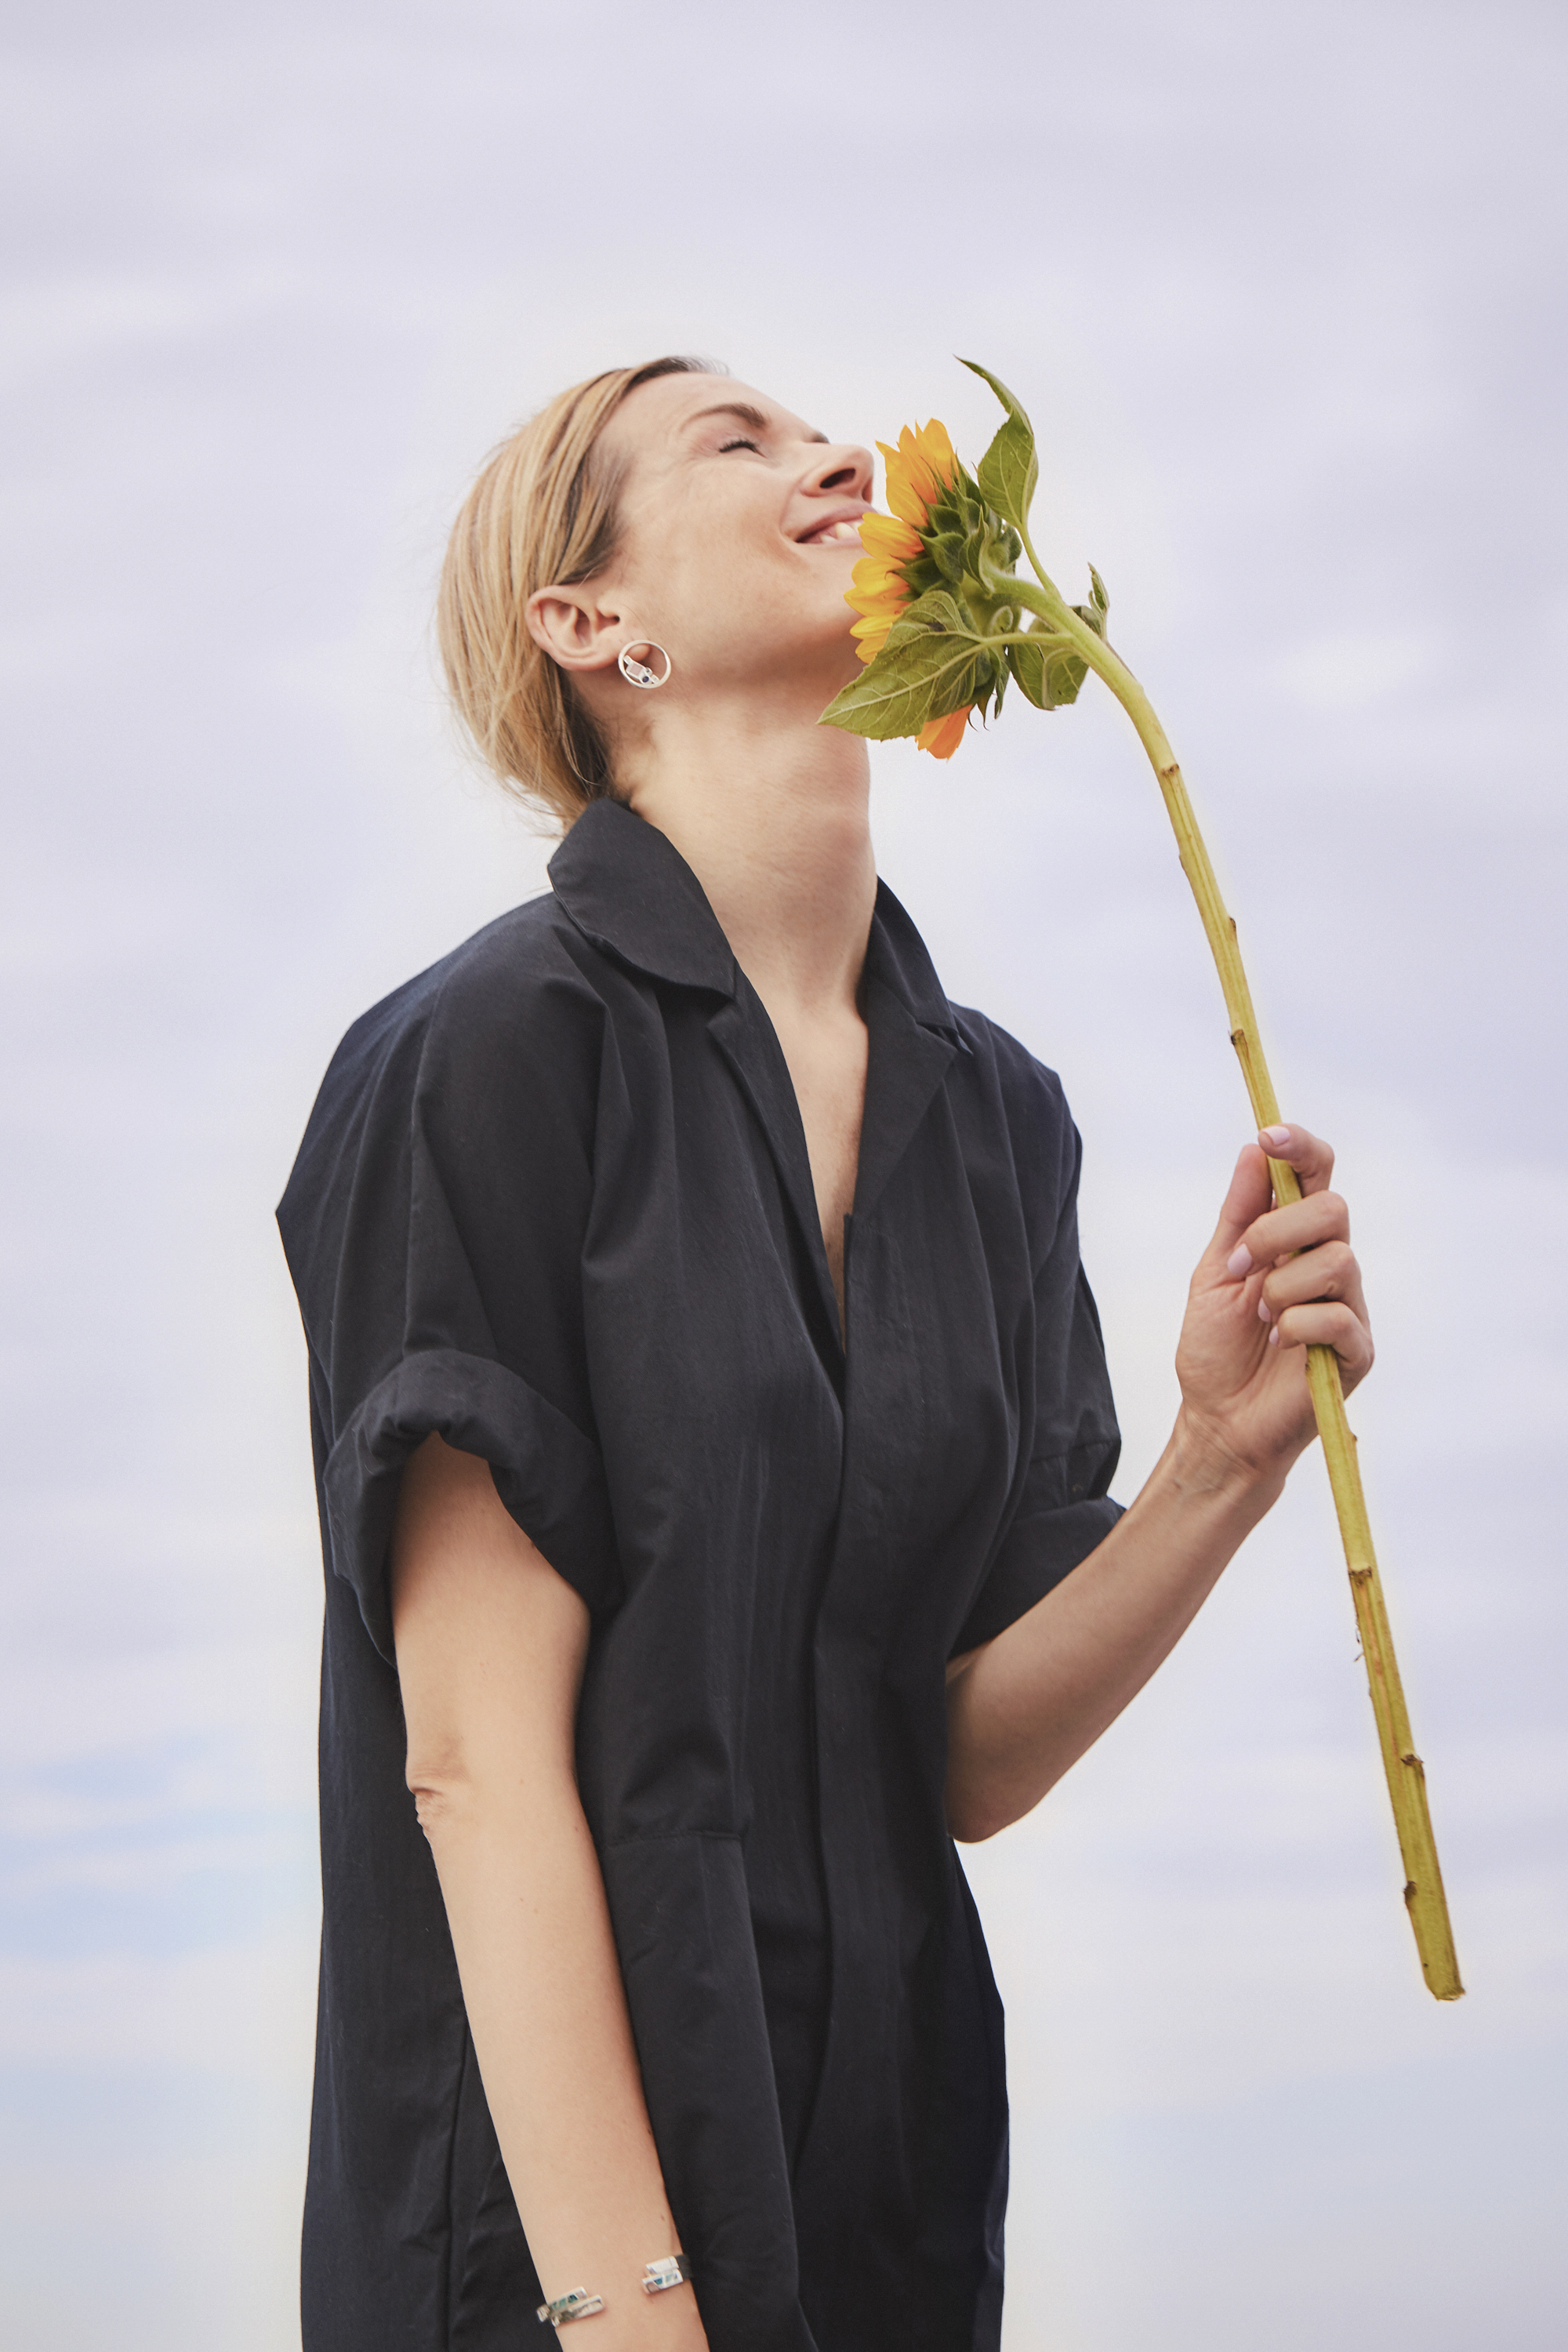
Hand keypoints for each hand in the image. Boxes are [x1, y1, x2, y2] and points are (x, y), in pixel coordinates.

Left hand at [1173, 1123, 1373, 1488]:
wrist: (1219, 1421)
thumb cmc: (1218, 1350)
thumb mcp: (1215, 1272)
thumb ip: (1238, 1216)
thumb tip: (1254, 1151)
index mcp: (1295, 1240)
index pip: (1317, 1176)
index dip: (1301, 1149)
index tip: (1270, 1136)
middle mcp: (1328, 1265)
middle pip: (1334, 1208)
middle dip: (1277, 1231)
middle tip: (1240, 1267)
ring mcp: (1348, 1306)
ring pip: (1338, 1259)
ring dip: (1282, 1287)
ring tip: (1260, 1319)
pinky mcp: (1358, 1350)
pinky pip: (1339, 1316)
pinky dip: (1297, 1326)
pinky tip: (1279, 1345)